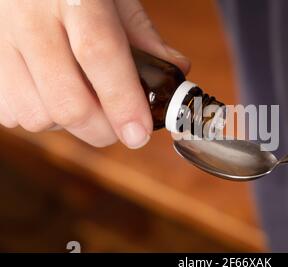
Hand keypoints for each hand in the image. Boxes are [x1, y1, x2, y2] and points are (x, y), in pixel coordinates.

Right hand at [0, 0, 189, 147]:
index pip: (99, 54)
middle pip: (66, 101)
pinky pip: (10, 113)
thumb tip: (176, 72)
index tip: (139, 134)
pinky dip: (39, 117)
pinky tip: (53, 96)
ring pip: (36, 115)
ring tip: (83, 103)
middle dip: (102, 130)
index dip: (122, 102)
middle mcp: (30, 16)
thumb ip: (143, 35)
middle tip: (120, 128)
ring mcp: (1, 38)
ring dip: (68, 125)